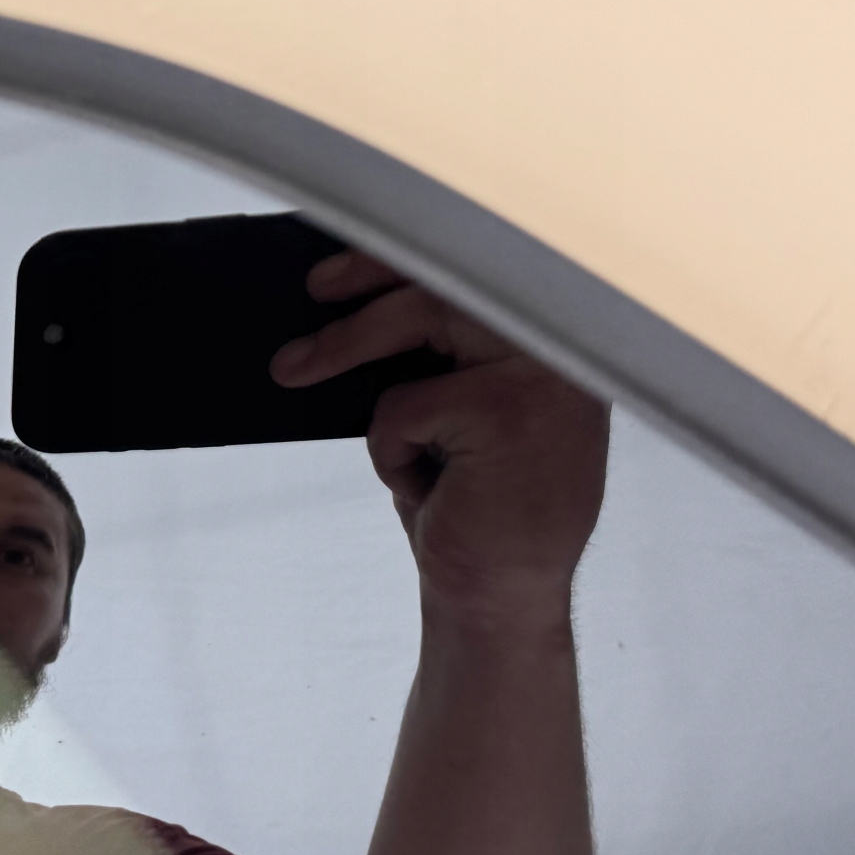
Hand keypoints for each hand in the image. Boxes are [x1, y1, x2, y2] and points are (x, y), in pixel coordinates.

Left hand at [271, 252, 608, 613]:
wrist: (500, 599)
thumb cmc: (476, 509)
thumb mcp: (464, 416)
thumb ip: (442, 355)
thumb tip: (357, 293)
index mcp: (557, 347)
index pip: (478, 271)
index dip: (406, 254)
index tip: (342, 266)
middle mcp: (561, 350)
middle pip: (449, 276)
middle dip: (365, 282)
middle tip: (307, 297)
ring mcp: (541, 375)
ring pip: (421, 318)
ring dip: (347, 346)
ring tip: (294, 368)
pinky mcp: (503, 410)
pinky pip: (404, 402)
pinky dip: (392, 449)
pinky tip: (427, 488)